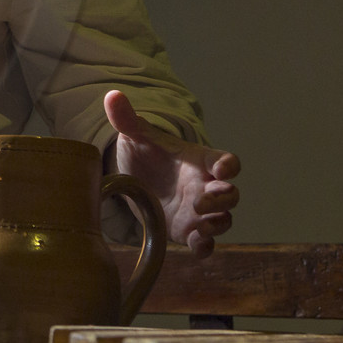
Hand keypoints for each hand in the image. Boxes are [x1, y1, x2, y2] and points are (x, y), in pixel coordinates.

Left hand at [104, 89, 240, 256]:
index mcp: (197, 161)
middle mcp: (204, 186)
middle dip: (222, 200)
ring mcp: (199, 211)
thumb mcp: (135, 135)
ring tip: (201, 227)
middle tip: (199, 202)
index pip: (223, 160)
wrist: (136, 178)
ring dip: (217, 225)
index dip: (228, 165)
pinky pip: (205, 243)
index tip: (224, 169)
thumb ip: (126, 117)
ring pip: (223, 220)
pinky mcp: (188, 231)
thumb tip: (112, 95)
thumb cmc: (145, 153)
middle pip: (230, 194)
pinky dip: (205, 247)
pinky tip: (196, 246)